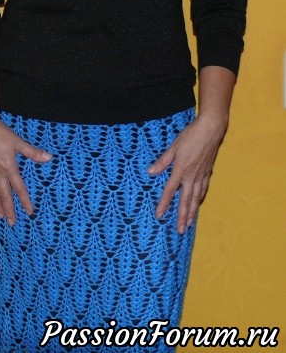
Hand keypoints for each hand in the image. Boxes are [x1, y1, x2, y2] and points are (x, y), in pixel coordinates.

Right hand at [0, 114, 51, 224]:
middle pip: (4, 195)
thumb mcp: (18, 142)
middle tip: (12, 222)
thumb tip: (48, 158)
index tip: (29, 212)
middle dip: (9, 209)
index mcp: (9, 168)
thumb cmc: (1, 134)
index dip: (25, 201)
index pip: (19, 188)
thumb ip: (33, 152)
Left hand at [147, 113, 227, 233]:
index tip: (159, 215)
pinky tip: (198, 203)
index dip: (164, 204)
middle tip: (180, 230)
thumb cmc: (191, 136)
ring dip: (192, 212)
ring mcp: (201, 175)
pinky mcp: (208, 172)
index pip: (170, 191)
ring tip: (189, 223)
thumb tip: (150, 172)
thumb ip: (163, 161)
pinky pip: (203, 189)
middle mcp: (191, 176)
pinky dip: (200, 198)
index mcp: (181, 170)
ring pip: (196, 198)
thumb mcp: (174, 147)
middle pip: (185, 200)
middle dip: (182, 216)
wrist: (211, 130)